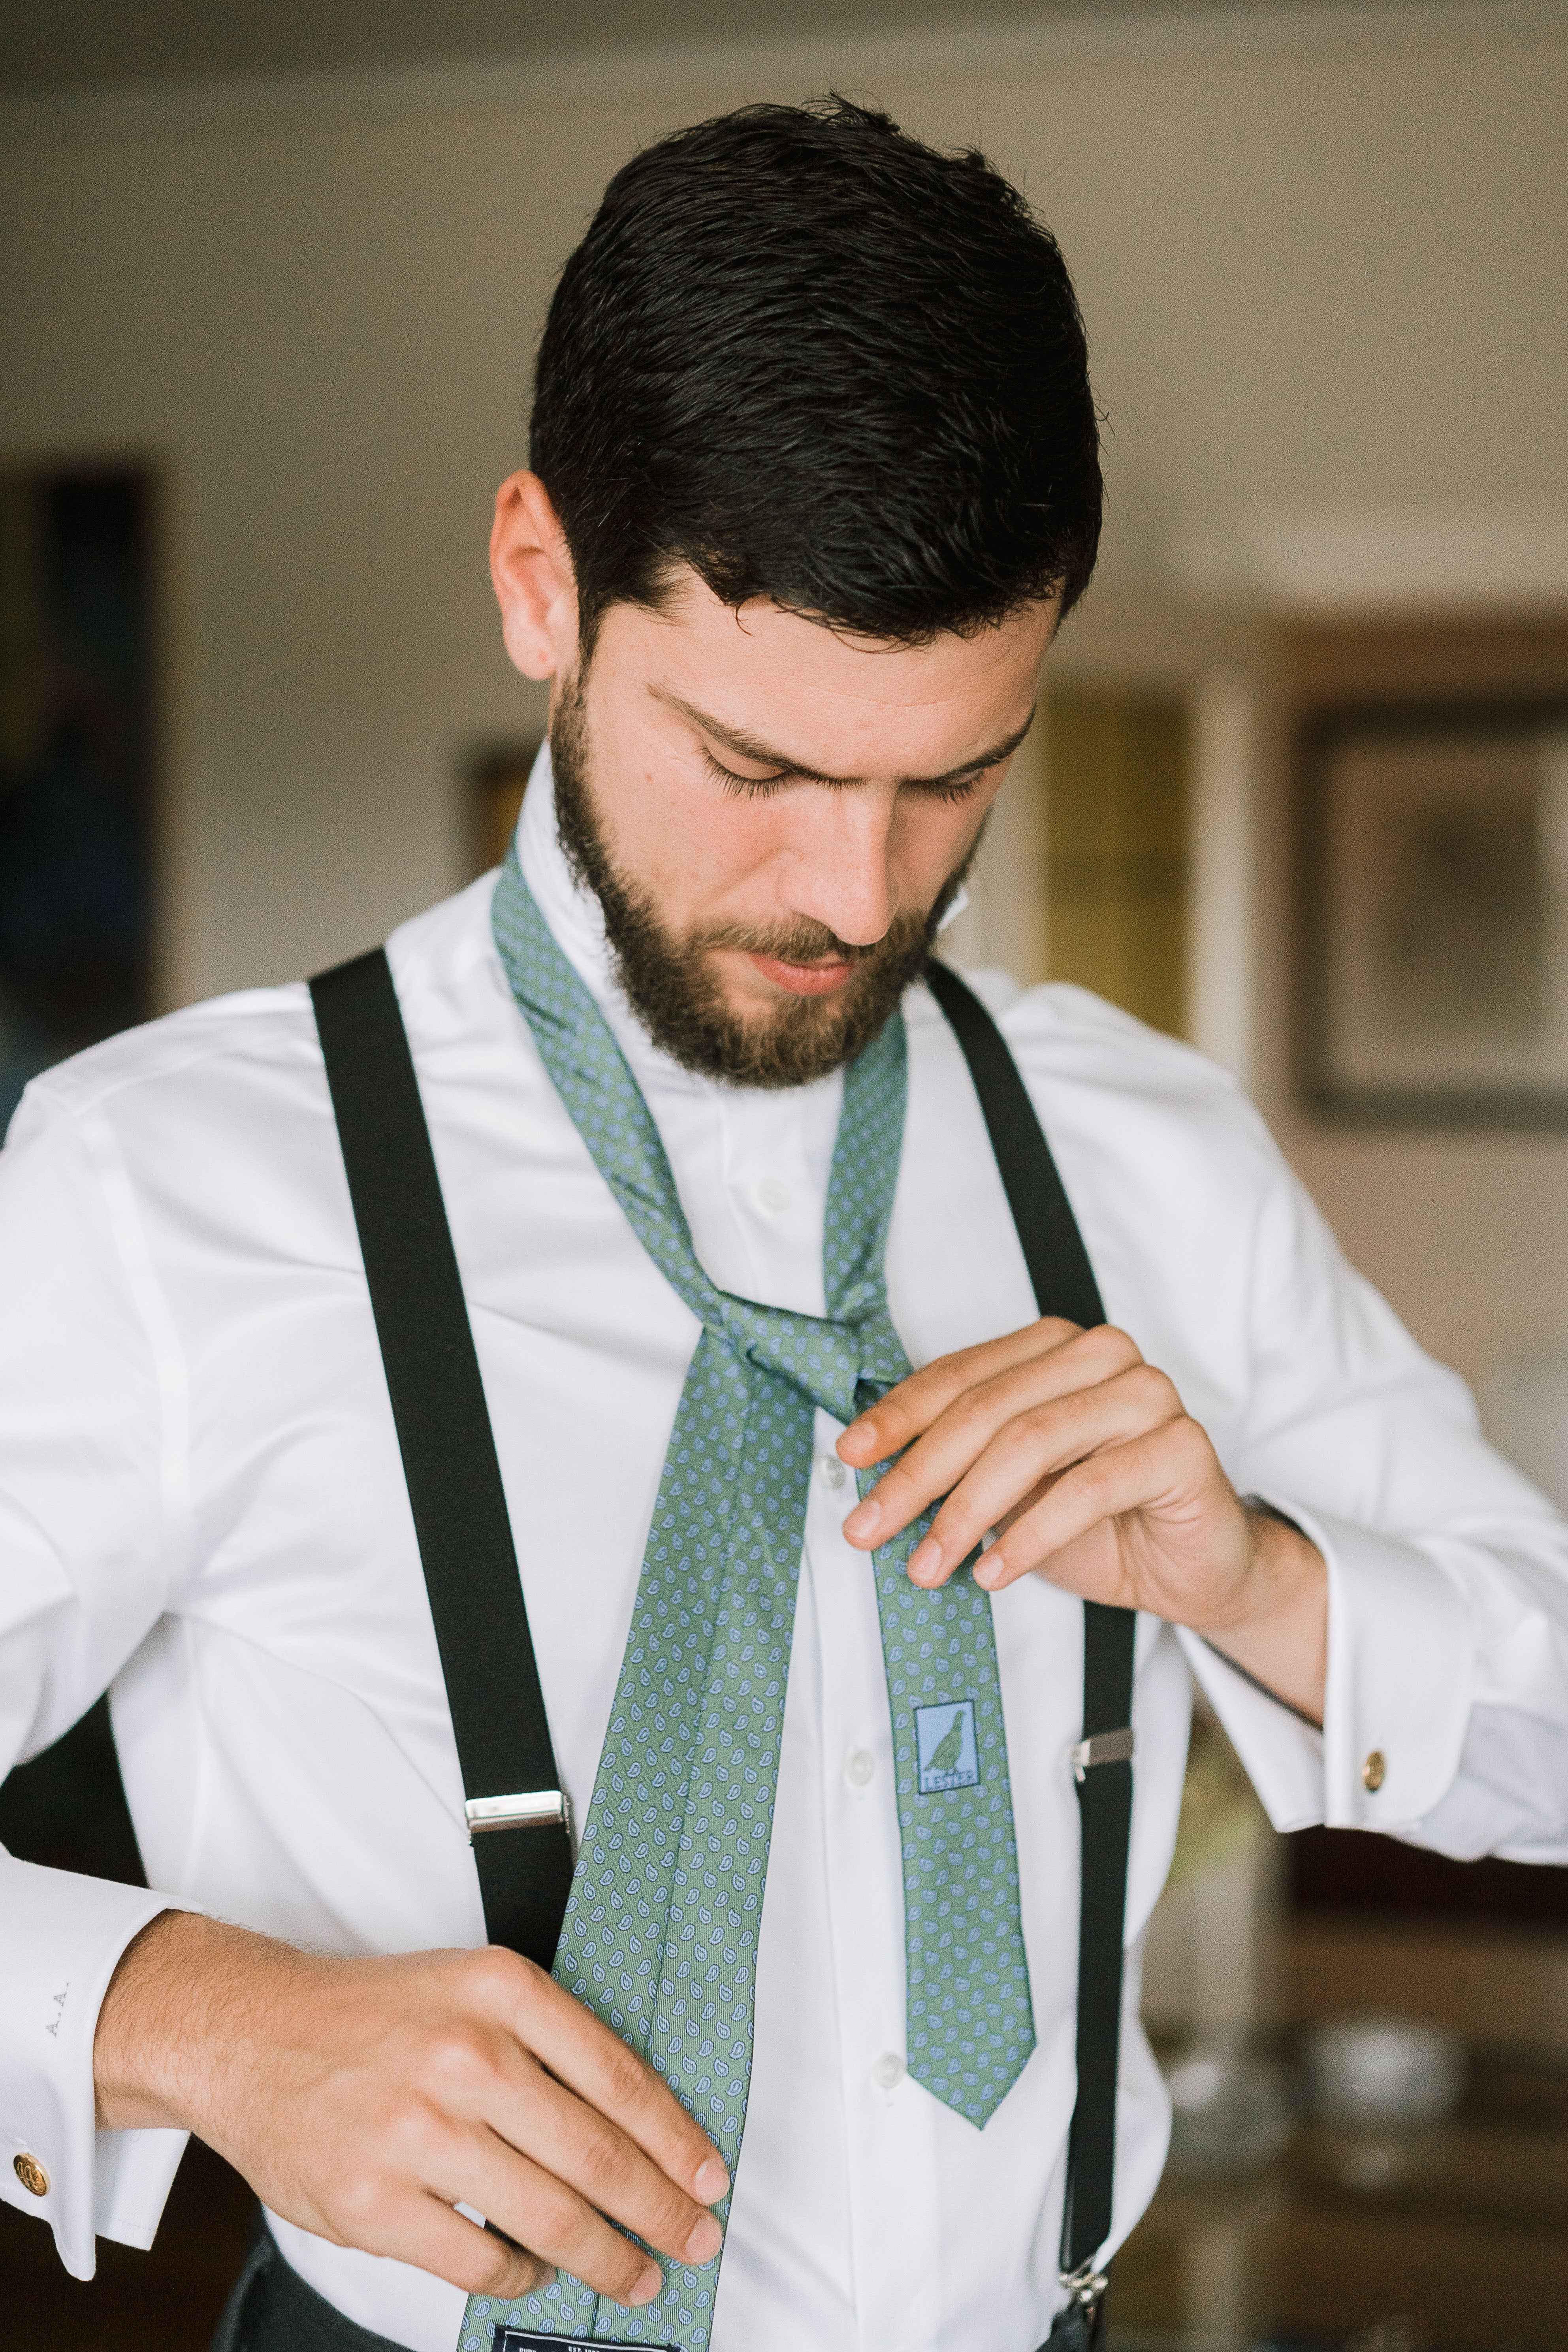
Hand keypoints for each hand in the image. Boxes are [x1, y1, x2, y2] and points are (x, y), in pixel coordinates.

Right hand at [94, 1914, 727, 2309]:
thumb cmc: (371, 2016)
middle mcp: (465, 2055)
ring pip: (548, 2217)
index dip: (676, 2140)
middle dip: (660, 2210)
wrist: (250, 2034)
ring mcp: (418, 2132)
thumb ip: (548, 2044)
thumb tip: (637, 2126)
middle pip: (596, 2155)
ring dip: (605, 2257)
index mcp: (500, 1991)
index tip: (707, 2176)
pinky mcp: (375, 2201)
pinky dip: (522, 2275)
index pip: (620, 2078)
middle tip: (693, 2237)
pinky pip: (479, 2258)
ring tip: (635, 2273)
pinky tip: (536, 2271)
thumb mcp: (471, 1987)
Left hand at [837, 1317, 1325, 1721]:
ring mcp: (1148, 1395)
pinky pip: (1089, 1488)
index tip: (849, 1458)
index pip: (960, 1375)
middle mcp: (1103, 1356)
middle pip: (987, 1408)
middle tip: (868, 1528)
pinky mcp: (1182, 1447)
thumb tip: (867, 1472)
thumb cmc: (1098, 1522)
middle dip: (917, 1474)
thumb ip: (957, 1464)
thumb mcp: (1010, 1490)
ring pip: (1032, 1441)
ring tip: (927, 1565)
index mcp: (1055, 1347)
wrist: (1194, 1568)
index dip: (898, 1416)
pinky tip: (992, 1571)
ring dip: (965, 1511)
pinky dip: (1029, 1534)